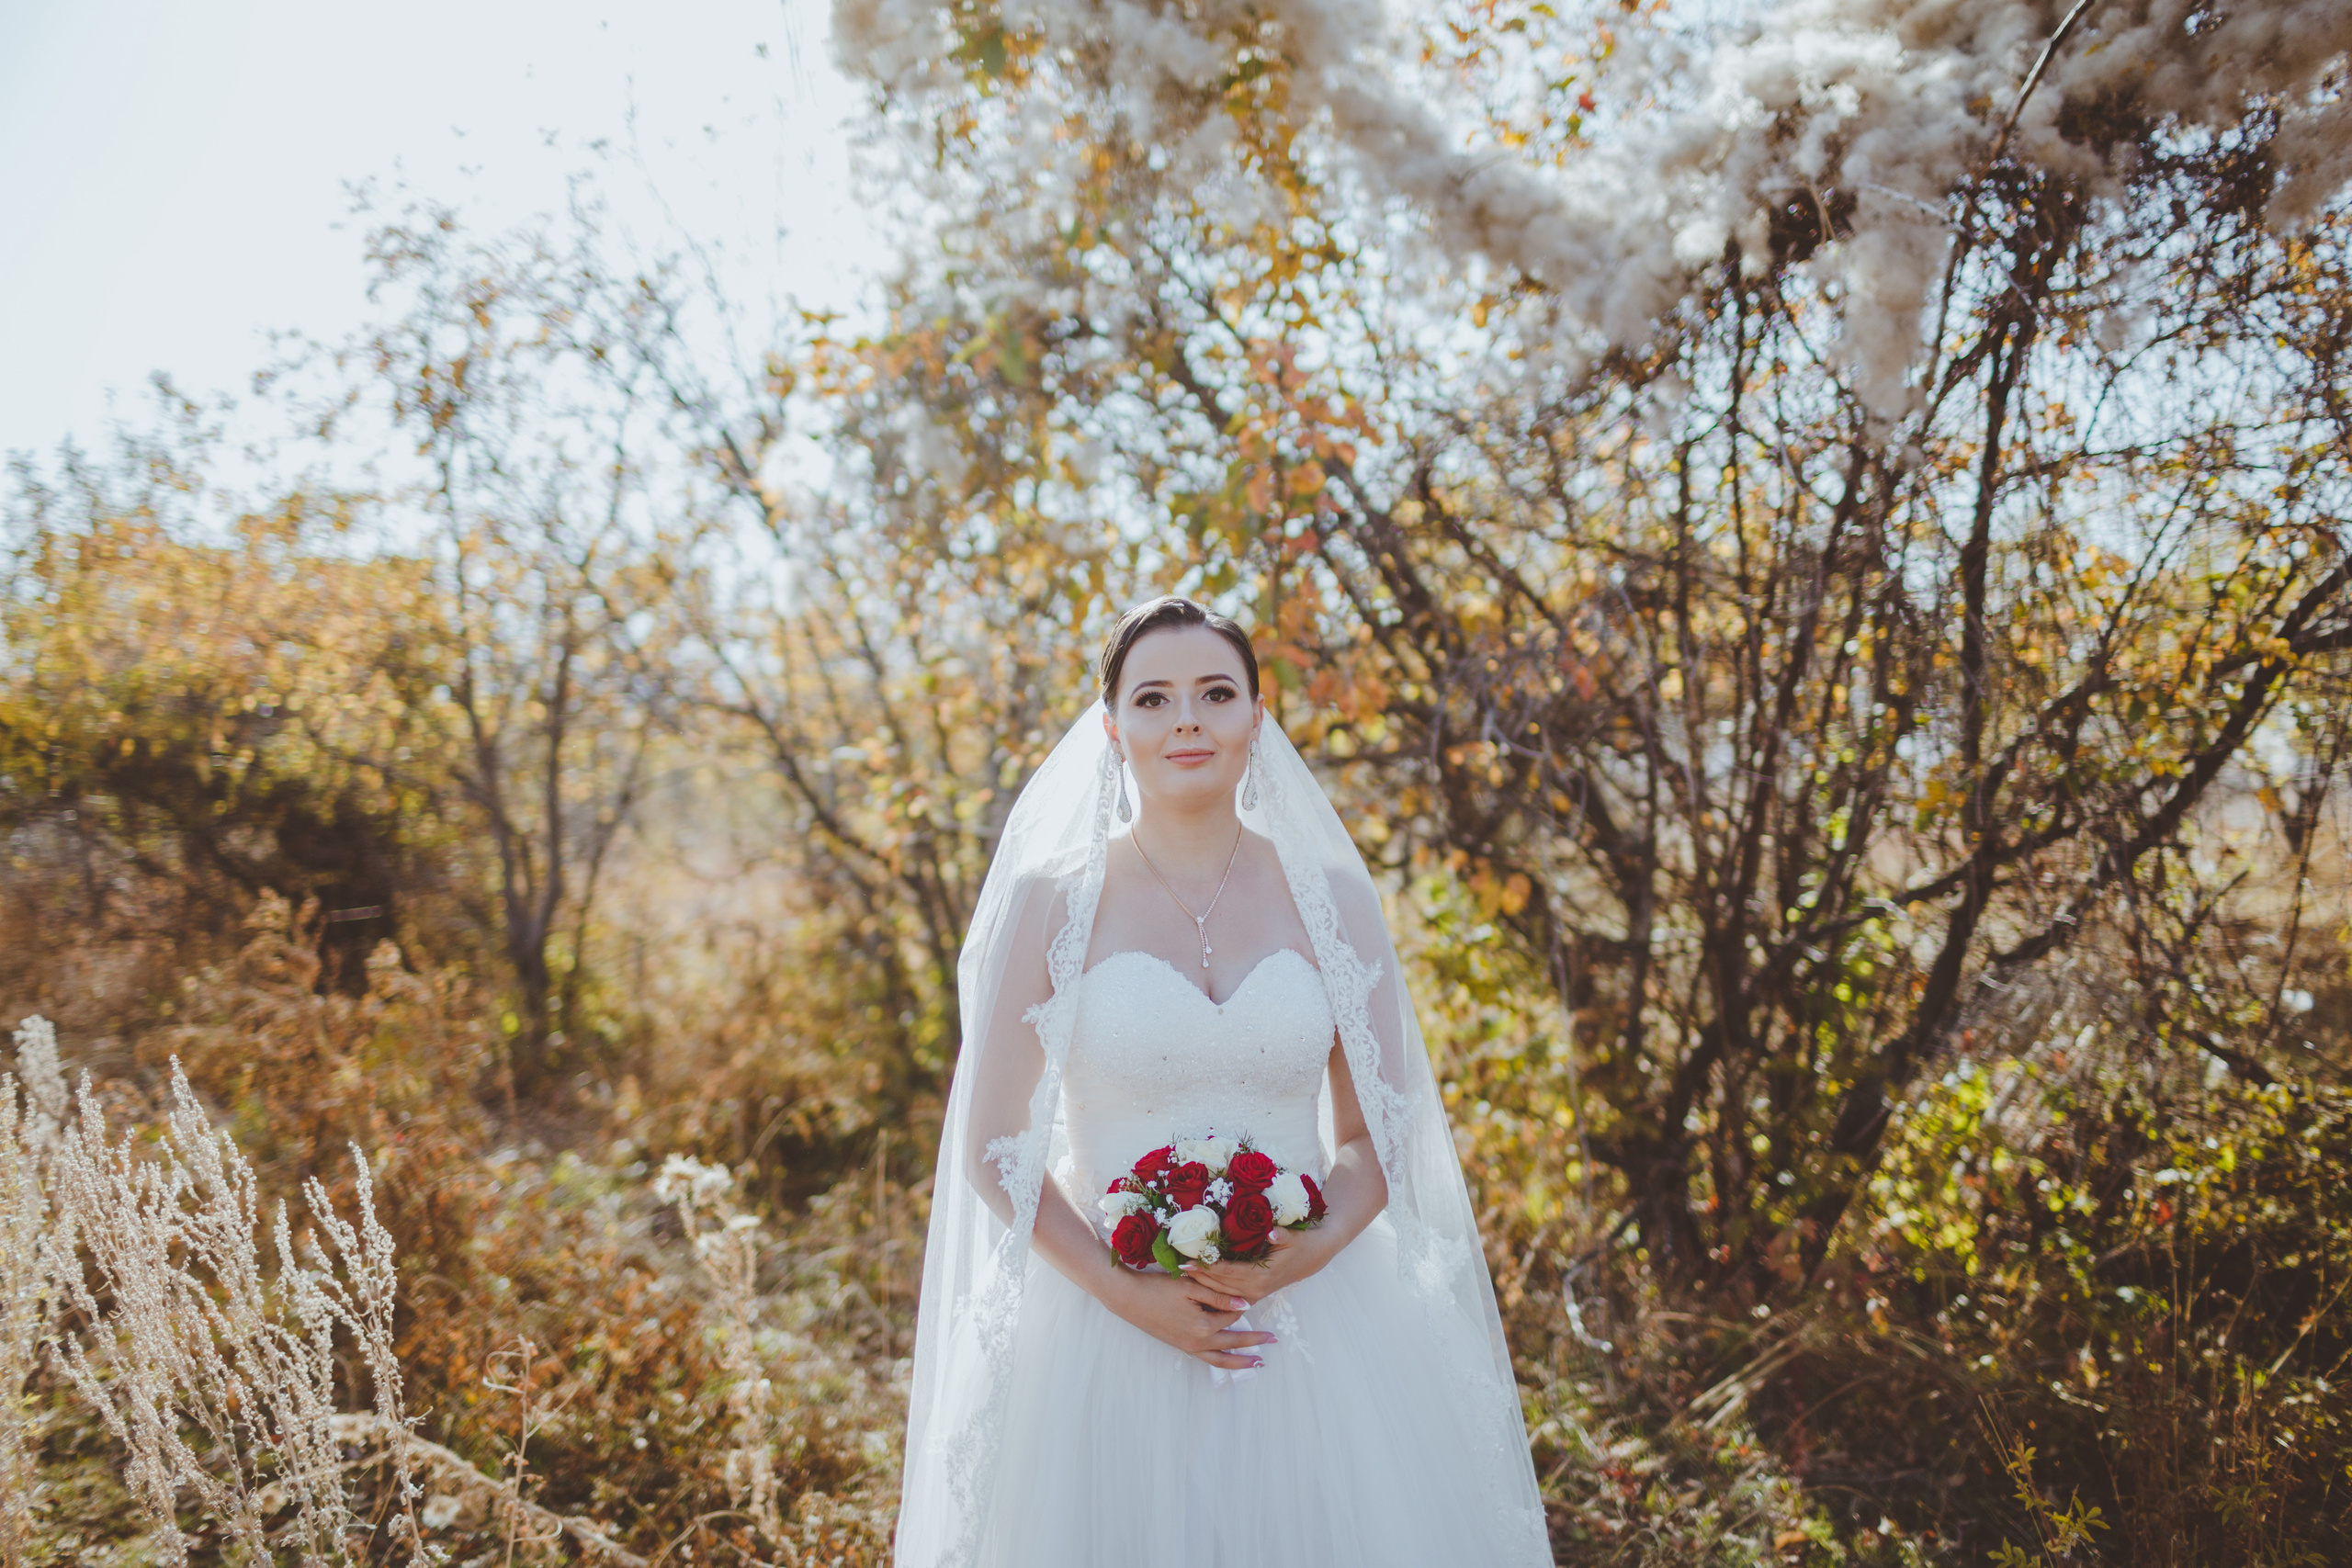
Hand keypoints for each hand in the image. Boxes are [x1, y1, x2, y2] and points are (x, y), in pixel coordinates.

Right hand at [1109, 1266, 1275, 1370]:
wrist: (1128, 1298)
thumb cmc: (1158, 1288)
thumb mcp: (1191, 1286)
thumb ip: (1219, 1296)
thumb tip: (1246, 1306)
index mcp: (1203, 1326)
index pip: (1232, 1315)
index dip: (1240, 1303)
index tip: (1251, 1292)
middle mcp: (1198, 1342)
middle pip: (1233, 1342)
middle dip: (1254, 1342)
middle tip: (1273, 1340)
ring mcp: (1189, 1347)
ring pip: (1221, 1359)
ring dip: (1241, 1361)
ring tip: (1258, 1362)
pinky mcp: (1181, 1346)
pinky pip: (1208, 1359)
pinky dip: (1223, 1361)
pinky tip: (1229, 1359)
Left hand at [1180, 1227, 1325, 1306]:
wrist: (1314, 1257)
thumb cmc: (1302, 1244)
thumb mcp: (1292, 1237)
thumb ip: (1281, 1235)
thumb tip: (1272, 1232)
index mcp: (1262, 1276)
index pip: (1226, 1272)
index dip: (1206, 1267)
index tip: (1187, 1261)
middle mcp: (1256, 1289)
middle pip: (1220, 1286)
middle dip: (1198, 1277)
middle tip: (1177, 1267)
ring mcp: (1255, 1294)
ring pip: (1222, 1293)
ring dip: (1203, 1285)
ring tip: (1183, 1275)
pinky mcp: (1254, 1294)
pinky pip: (1229, 1295)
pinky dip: (1213, 1290)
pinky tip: (1199, 1284)